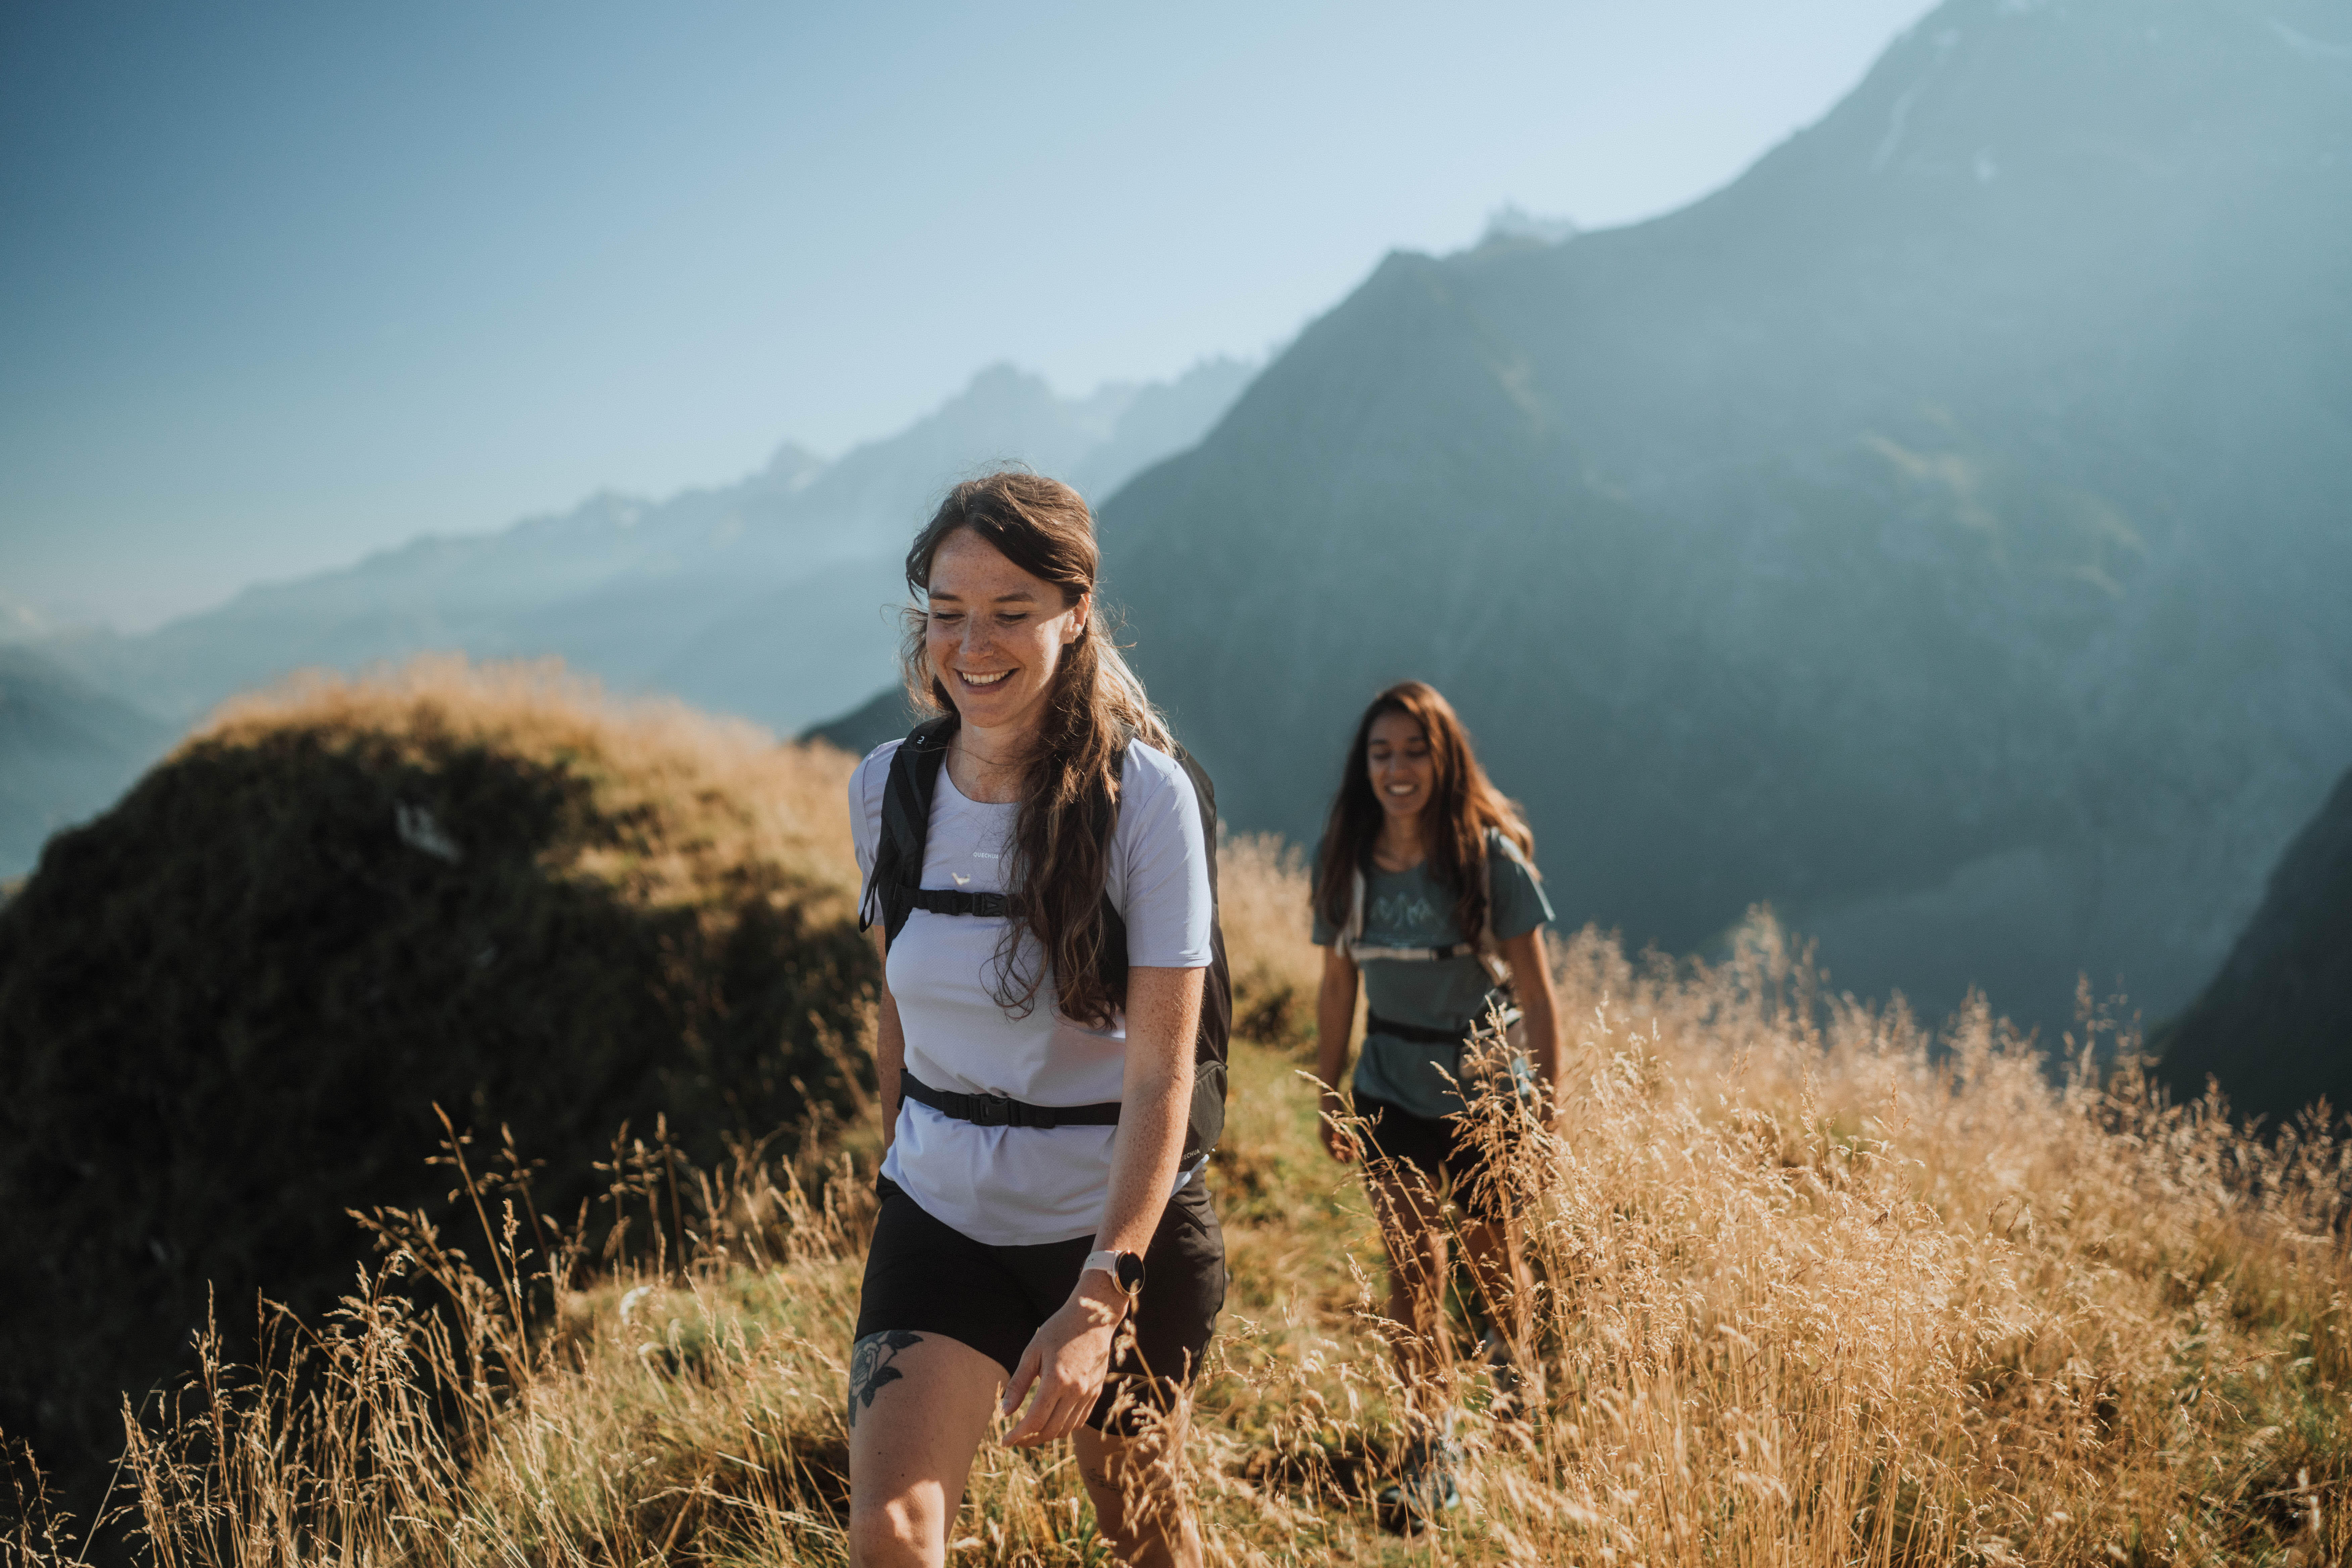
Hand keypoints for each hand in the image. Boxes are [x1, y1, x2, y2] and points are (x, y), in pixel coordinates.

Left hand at [1001, 1273, 1126, 1445]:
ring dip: (1046, 1437)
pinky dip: (1064, 1428)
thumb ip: (1018, 1384)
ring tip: (1030, 1433)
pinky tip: (1051, 1422)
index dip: (1017, 1435)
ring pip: (1066, 1430)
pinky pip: (1080, 1421)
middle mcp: (1075, 1390)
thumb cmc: (1058, 1330)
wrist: (1094, 1316)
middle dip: (1029, 1440)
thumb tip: (1004, 1412)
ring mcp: (1088, 1393)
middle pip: (1050, 1431)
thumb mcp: (1032, 1352)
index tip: (1004, 1441)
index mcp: (1057, 1379)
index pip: (1034, 1421)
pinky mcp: (1096, 1391)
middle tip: (1014, 1438)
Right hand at [1318, 1088, 1357, 1163]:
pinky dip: (1343, 1140)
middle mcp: (1324, 1137)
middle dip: (1345, 1153)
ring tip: (1355, 1145)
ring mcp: (1325, 1132)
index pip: (1332, 1155)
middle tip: (1356, 1153)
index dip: (1342, 1159)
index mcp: (1324, 1138)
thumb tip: (1351, 1152)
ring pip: (1336, 1145)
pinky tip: (1350, 1138)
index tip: (1352, 1159)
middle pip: (1334, 1151)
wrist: (1328, 1098)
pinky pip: (1336, 1139)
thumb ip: (1344, 1139)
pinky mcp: (1328, 1128)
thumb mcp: (1340, 1126)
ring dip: (1345, 1147)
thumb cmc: (1334, 1111)